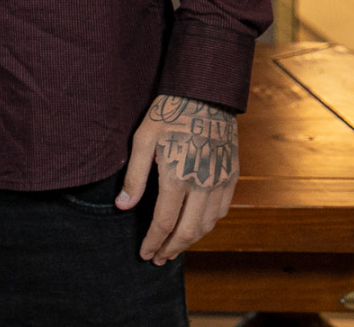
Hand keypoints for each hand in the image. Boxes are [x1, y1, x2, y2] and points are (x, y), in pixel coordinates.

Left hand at [116, 94, 237, 263]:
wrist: (205, 93)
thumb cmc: (168, 113)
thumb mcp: (142, 140)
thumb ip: (134, 177)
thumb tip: (122, 206)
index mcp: (177, 177)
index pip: (164, 223)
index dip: (153, 242)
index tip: (145, 254)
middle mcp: (202, 185)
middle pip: (188, 231)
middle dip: (171, 249)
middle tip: (158, 259)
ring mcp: (220, 181)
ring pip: (207, 225)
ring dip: (190, 241)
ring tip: (174, 248)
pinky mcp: (231, 175)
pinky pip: (222, 210)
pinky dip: (208, 225)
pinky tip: (196, 227)